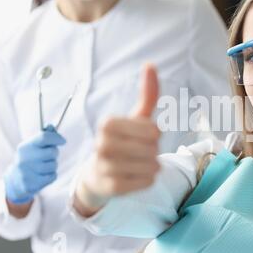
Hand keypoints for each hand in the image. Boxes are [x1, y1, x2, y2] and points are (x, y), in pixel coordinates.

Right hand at [5, 125, 65, 204]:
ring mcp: (26, 172)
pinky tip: (42, 175)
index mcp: (25, 146)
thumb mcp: (33, 146)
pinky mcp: (31, 184)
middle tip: (48, 156)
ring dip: (53, 166)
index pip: (44, 137)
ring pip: (54, 165)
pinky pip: (52, 176)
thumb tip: (51, 126)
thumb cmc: (29, 159)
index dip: (56, 138)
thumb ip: (44, 136)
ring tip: (43, 167)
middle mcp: (24, 158)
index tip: (63, 141)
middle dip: (54, 154)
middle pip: (52, 152)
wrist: (15, 180)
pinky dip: (51, 176)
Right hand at [75, 64, 160, 214]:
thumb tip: (150, 64)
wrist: (98, 176)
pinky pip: (147, 183)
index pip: (153, 130)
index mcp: (108, 124)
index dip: (154, 134)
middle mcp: (102, 144)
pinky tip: (133, 177)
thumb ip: (147, 94)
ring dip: (151, 166)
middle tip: (138, 152)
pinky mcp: (111, 188)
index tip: (141, 136)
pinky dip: (147, 181)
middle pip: (153, 149)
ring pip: (152, 166)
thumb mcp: (135, 118)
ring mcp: (105, 167)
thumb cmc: (122, 142)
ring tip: (135, 164)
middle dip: (153, 151)